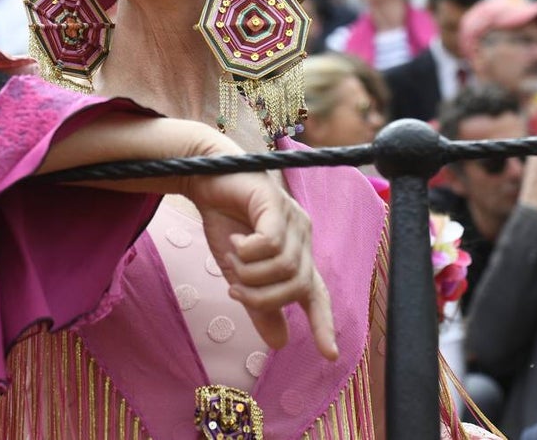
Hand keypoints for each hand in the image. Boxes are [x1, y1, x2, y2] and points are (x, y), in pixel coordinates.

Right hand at [185, 170, 337, 359]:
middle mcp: (301, 236)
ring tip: (231, 261)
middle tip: (234, 289)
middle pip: (297, 286)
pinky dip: (249, 250)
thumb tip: (279, 343)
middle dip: (262, 298)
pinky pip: (272, 242)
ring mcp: (292, 218)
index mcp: (296, 254)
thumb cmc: (223, 221)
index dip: (324, 324)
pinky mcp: (276, 203)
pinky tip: (236, 240)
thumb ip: (258, 304)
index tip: (330, 355)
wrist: (206, 180)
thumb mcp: (238, 271)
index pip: (317, 294)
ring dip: (251, 273)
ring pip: (285, 266)